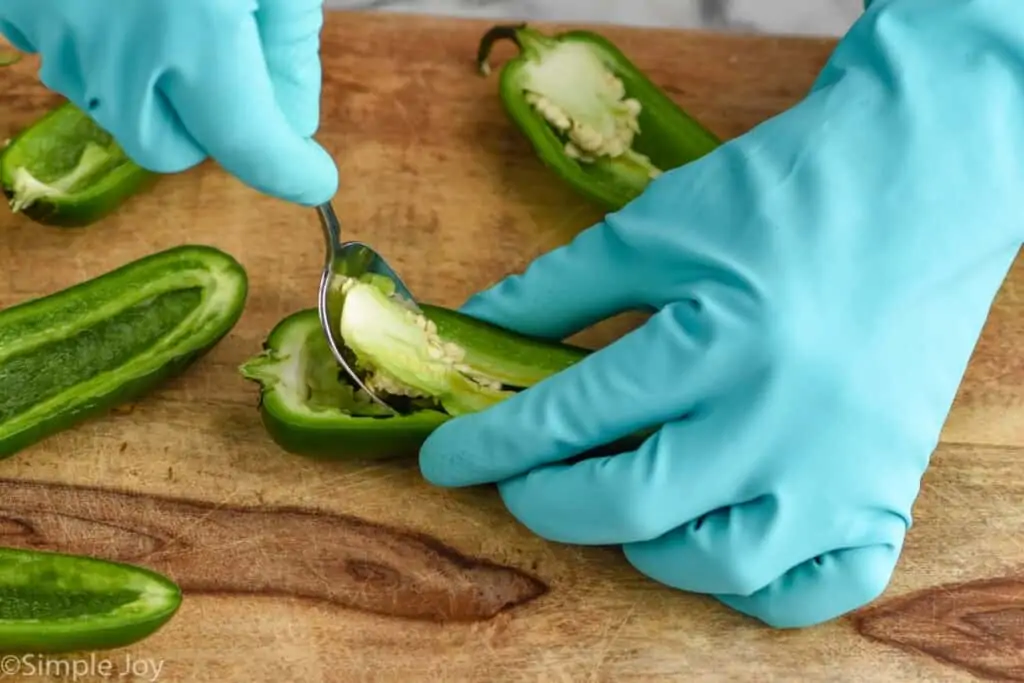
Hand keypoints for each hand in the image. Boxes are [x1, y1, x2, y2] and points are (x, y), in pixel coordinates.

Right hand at [0, 0, 336, 204]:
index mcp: (194, 33)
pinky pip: (64, 61)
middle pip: (167, 150)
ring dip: (149, 90)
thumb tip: (292, 120)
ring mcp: (53, 30)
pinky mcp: (13, 9)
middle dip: (207, 130)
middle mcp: (114, 49)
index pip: (252, 145)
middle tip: (227, 77)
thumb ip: (287, 45)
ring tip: (168, 15)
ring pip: (112, 110)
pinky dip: (97, 51)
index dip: (290, 171)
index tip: (314, 179)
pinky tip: (117, 3)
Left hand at [419, 0, 1023, 627]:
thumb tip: (474, 334)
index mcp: (723, 341)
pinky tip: (716, 539)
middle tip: (519, 481)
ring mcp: (845, 469)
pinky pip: (817, 587)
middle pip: (636, 505)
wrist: (921, 178)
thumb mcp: (655, 227)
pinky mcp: (887, 489)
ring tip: (618, 500)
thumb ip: (555, 290)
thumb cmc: (785, 191)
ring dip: (642, 543)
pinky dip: (752, 584)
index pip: (575, 418)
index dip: (492, 444)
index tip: (445, 460)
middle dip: (548, 503)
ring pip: (719, 562)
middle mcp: (787, 420)